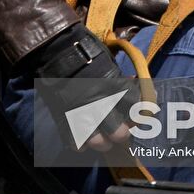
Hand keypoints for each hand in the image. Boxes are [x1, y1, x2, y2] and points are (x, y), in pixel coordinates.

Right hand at [32, 24, 130, 151]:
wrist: (56, 50)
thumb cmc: (85, 52)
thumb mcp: (108, 61)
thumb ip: (120, 78)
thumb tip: (133, 85)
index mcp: (113, 85)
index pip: (134, 104)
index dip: (138, 111)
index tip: (138, 114)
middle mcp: (99, 102)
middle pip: (118, 132)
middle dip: (122, 134)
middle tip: (121, 132)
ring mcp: (81, 113)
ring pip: (97, 142)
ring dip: (102, 142)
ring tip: (103, 139)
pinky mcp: (64, 118)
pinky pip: (75, 142)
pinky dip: (80, 143)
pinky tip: (84, 138)